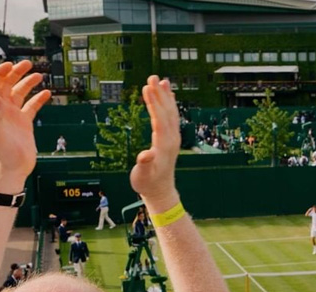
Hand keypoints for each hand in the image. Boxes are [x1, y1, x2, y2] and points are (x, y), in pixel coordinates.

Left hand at [0, 61, 50, 194]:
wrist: (12, 169)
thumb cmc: (2, 155)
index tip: (10, 65)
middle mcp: (3, 111)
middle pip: (7, 85)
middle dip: (16, 73)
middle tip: (27, 64)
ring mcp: (14, 116)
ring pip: (20, 94)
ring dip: (27, 83)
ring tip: (38, 75)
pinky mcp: (24, 124)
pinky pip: (31, 107)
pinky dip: (38, 99)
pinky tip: (46, 94)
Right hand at [129, 76, 179, 211]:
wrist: (161, 191)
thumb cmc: (148, 184)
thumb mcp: (141, 176)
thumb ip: (144, 164)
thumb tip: (145, 154)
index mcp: (164, 145)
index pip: (159, 119)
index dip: (154, 103)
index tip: (147, 87)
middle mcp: (172, 139)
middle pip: (166, 112)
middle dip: (159, 94)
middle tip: (153, 76)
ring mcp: (173, 138)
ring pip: (171, 113)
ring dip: (166, 96)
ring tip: (162, 80)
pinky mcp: (172, 139)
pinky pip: (172, 118)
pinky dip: (170, 105)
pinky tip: (168, 95)